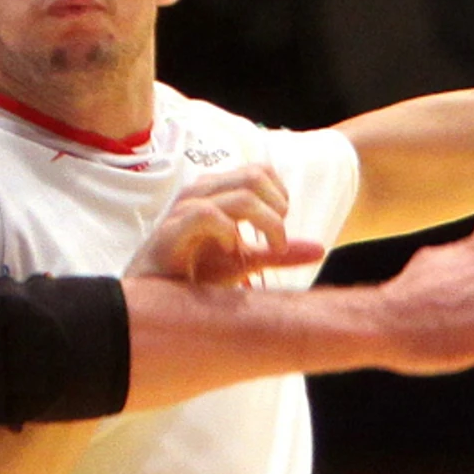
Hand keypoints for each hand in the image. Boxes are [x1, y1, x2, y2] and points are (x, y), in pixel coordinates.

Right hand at [132, 163, 324, 284]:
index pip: (259, 170)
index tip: (283, 228)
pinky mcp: (169, 233)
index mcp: (217, 194)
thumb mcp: (243, 263)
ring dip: (264, 222)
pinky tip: (232, 252)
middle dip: (277, 210)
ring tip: (265, 250)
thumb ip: (277, 254)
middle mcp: (200, 194)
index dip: (281, 195)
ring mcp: (182, 211)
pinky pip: (204, 214)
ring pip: (237, 194)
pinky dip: (227, 231)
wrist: (152, 303)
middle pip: (254, 175)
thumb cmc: (194, 278)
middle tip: (277, 243)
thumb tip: (320, 249)